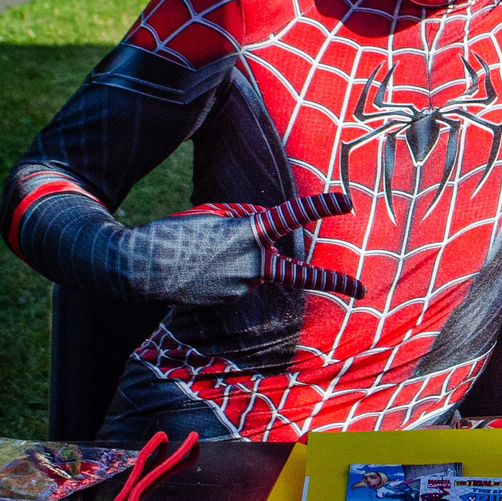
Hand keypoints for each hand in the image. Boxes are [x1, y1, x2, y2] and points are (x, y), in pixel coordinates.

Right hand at [113, 192, 363, 304]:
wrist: (139, 268)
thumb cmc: (175, 232)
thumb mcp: (214, 213)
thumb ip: (247, 219)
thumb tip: (266, 230)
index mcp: (248, 233)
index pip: (292, 215)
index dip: (321, 205)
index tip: (346, 201)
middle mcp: (251, 264)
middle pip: (297, 270)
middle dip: (333, 281)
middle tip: (362, 290)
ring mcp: (242, 287)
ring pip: (258, 268)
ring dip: (245, 259)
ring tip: (205, 252)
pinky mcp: (229, 300)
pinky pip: (239, 279)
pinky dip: (227, 271)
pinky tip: (198, 267)